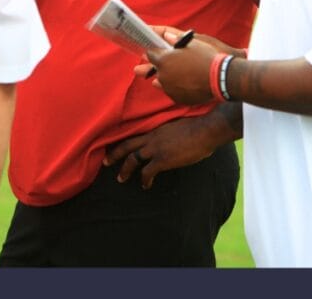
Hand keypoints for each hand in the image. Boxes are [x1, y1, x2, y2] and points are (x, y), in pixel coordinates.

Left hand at [103, 114, 220, 188]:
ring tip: (121, 179)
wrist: (205, 130)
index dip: (122, 141)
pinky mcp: (163, 159)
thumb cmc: (197, 127)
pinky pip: (147, 171)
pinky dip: (144, 180)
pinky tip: (146, 185)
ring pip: (132, 159)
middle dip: (114, 155)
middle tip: (105, 162)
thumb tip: (172, 141)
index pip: (133, 134)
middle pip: (126, 145)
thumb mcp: (177, 126)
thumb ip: (169, 134)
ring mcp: (156, 148)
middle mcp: (151, 137)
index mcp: (155, 129)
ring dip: (125, 170)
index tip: (114, 147)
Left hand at [136, 29, 223, 104]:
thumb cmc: (206, 57)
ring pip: (162, 82)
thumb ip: (176, 40)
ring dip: (165, 78)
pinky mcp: (178, 98)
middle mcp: (163, 75)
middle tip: (147, 68)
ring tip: (167, 76)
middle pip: (154, 70)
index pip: (150, 54)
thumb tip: (166, 36)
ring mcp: (170, 88)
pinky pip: (172, 92)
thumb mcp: (192, 44)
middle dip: (155, 67)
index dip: (153, 52)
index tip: (154, 51)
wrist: (221, 78)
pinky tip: (180, 83)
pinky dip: (175, 87)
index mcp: (164, 60)